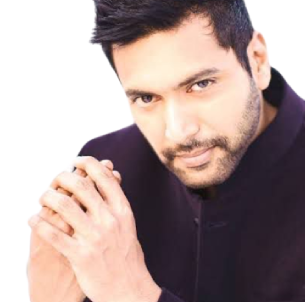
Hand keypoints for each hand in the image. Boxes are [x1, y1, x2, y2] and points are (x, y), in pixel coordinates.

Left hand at [27, 156, 161, 301]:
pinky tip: (31, 219)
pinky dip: (39, 224)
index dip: (88, 163)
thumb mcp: (127, 224)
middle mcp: (110, 219)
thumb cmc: (126, 254)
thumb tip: (110, 176)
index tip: (75, 161)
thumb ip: (116, 203)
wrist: (129, 289)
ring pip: (65, 206)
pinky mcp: (80, 256)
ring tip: (42, 197)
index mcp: (122, 209)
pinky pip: (54, 235)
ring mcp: (95, 237)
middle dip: (62, 177)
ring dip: (48, 197)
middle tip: (54, 179)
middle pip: (81, 186)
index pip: (104, 177)